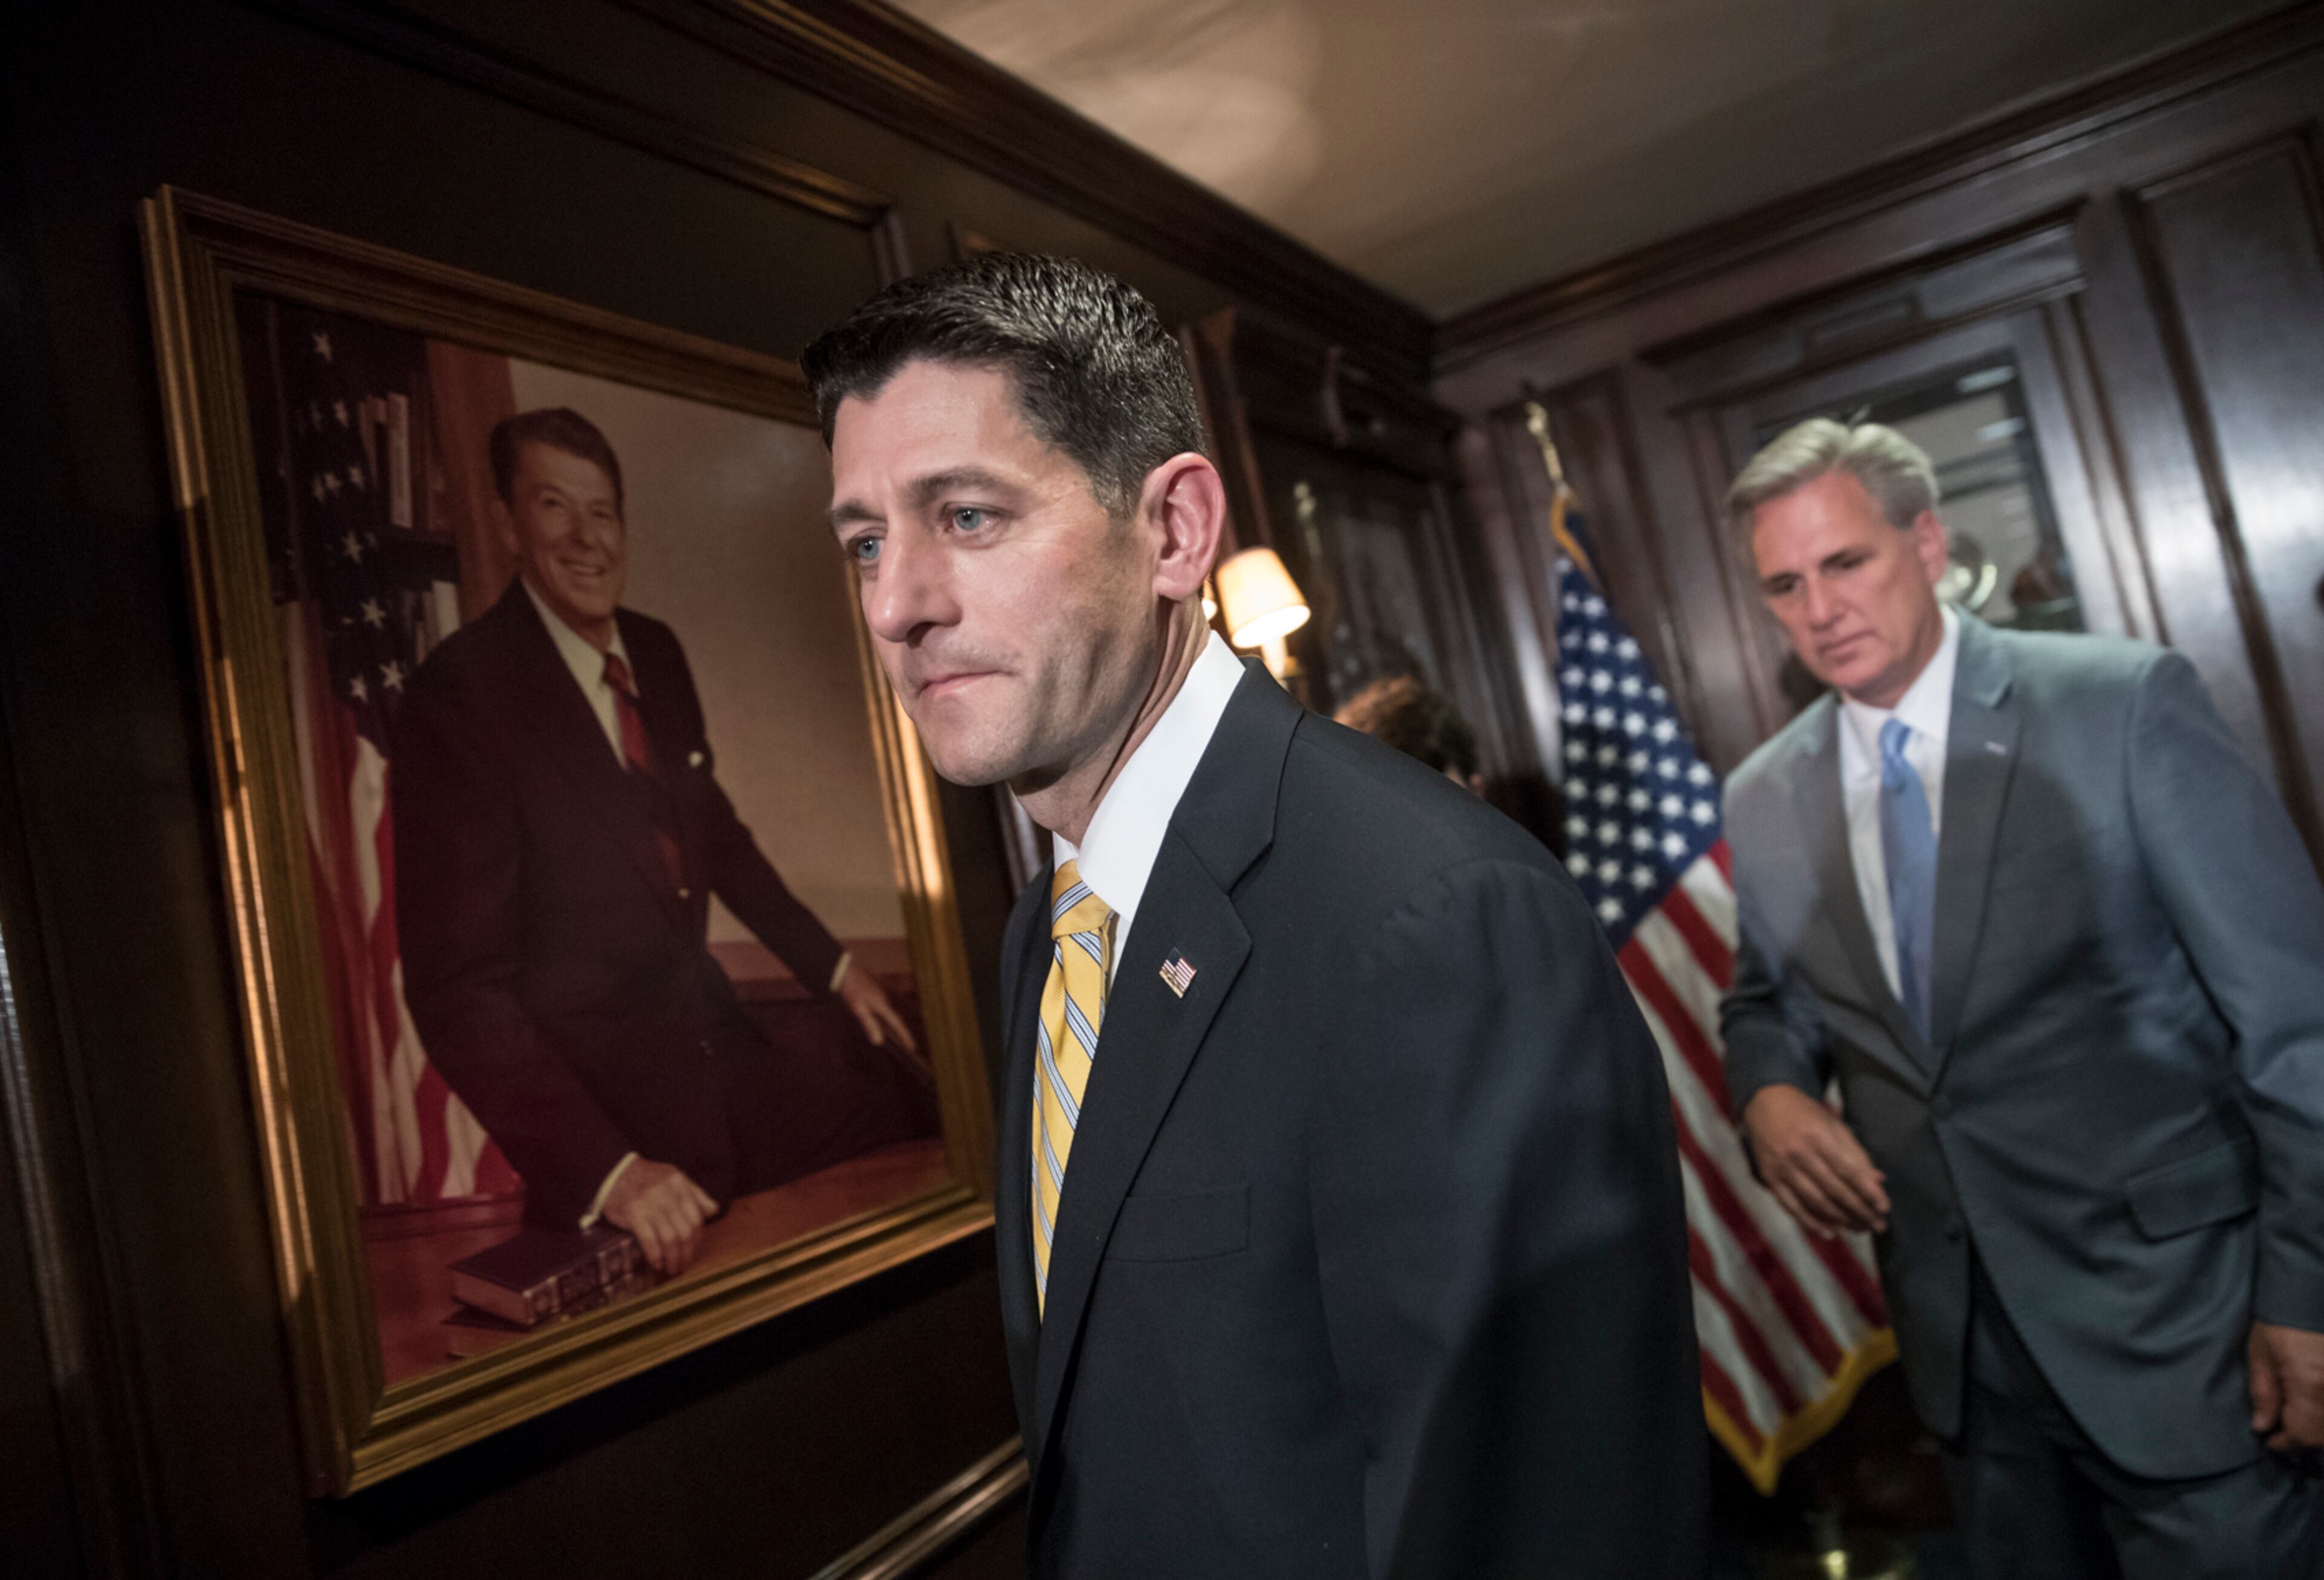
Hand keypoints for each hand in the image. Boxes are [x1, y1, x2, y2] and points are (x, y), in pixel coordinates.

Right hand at [600, 1158, 718, 1274]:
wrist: (614, 1173)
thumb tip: (712, 1212)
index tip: (693, 1249)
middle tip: (683, 1264)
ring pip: (671, 1239)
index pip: (697, 1218)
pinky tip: (657, 1263)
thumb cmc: (646, 1178)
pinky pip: (650, 1240)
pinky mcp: (634, 1214)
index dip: (697, 1239)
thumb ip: (694, 1193)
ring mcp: (651, 1204)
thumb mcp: (673, 1177)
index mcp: (680, 1184)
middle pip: (686, 1231)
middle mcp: (668, 1194)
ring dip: (673, 1258)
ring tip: (671, 1268)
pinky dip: (656, 1255)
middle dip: (687, 1253)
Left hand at [836, 959, 918, 1055]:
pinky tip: (880, 1021)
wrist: (845, 970)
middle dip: (901, 1033)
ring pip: (888, 1013)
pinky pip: (883, 1008)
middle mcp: (884, 1000)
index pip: (897, 1024)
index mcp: (882, 1005)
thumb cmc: (851, 989)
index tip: (912, 1048)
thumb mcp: (858, 1009)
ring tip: (895, 1037)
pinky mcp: (874, 992)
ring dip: (892, 1025)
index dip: (905, 1036)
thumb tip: (878, 1041)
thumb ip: (869, 1025)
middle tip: (905, 1046)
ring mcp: (880, 995)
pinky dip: (884, 1017)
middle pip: (895, 1019)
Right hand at [1742, 1084, 1889, 1236]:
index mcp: (1817, 1136)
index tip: (1885, 1207)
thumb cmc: (1807, 1114)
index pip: (1848, 1170)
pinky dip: (1810, 1222)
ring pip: (1814, 1201)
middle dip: (1859, 1210)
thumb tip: (1879, 1181)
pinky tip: (1830, 1232)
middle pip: (1833, 1189)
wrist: (1765, 1104)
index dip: (1868, 1191)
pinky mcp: (1770, 1178)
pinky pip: (1791, 1206)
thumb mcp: (1834, 1125)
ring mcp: (1781, 1167)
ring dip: (1840, 1220)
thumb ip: (1855, 1153)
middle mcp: (1798, 1153)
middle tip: (1878, 1225)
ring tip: (1860, 1229)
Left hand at [2249, 1320, 2323, 1450]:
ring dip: (2316, 1426)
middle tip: (2281, 1429)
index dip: (2285, 1441)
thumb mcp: (2261, 1355)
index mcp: (2309, 1384)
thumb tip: (2262, 1426)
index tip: (2270, 1441)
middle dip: (2302, 1436)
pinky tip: (2311, 1404)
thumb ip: (2264, 1393)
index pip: (2303, 1432)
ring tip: (2295, 1417)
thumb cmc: (2279, 1323)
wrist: (2308, 1295)